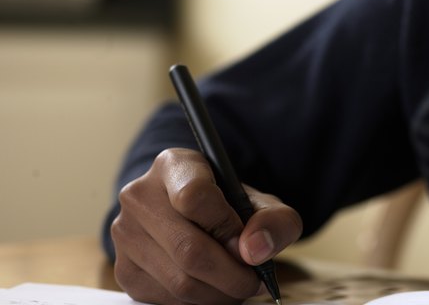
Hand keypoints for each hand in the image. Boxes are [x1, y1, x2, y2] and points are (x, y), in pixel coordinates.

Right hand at [111, 148, 302, 304]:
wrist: (197, 219)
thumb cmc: (232, 209)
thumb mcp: (264, 205)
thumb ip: (275, 221)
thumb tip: (255, 250)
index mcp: (174, 165)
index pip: (194, 195)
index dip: (227, 226)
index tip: (246, 241)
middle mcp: (139, 195)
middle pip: (189, 249)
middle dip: (232, 274)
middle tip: (254, 280)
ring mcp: (125, 234)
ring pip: (180, 282)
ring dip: (220, 293)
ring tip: (237, 284)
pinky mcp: (124, 270)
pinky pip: (167, 300)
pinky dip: (200, 302)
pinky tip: (214, 288)